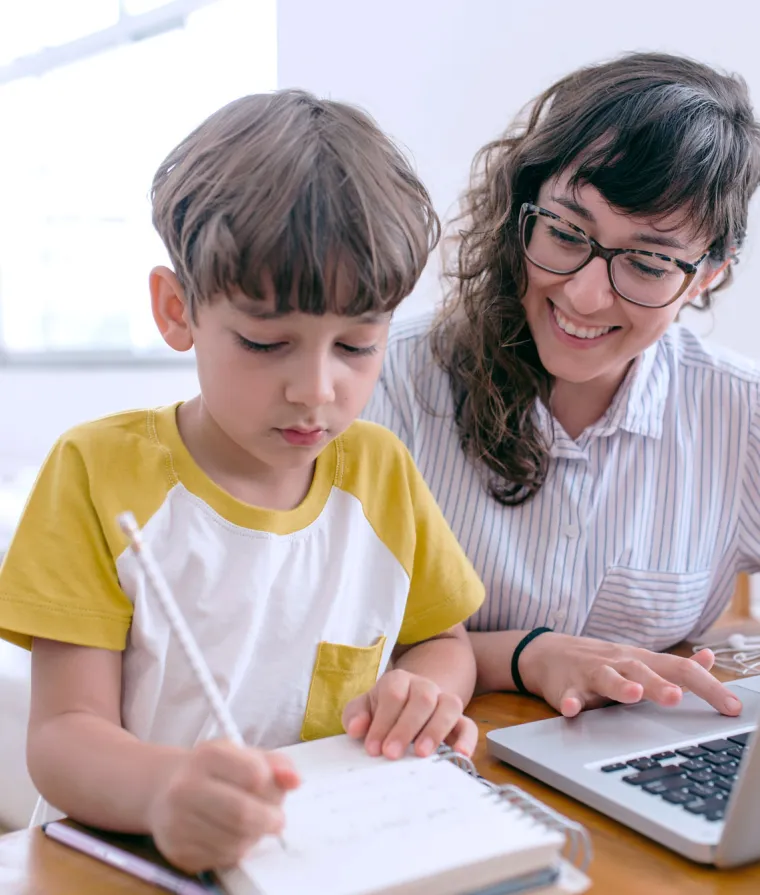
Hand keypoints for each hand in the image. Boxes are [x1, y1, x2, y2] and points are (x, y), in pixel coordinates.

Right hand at [148, 740, 299, 872]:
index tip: (277, 790)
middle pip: (243, 813)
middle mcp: (185, 788)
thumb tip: (295, 780)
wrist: (164, 789)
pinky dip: (237, 850)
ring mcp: (177, 822)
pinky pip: (222, 859)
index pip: (255, 774)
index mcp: (206, 756)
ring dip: (255, 837)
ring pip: (235, 841)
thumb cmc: (213, 771)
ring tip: (253, 825)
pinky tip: (232, 836)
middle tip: (276, 819)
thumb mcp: (242, 755)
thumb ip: (276, 764)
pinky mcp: (178, 851)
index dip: (274, 787)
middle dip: (269, 819)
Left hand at [342, 669, 477, 759]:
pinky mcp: (459, 721)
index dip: (383, 721)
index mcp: (398, 680)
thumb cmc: (382, 710)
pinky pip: (469, 725)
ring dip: (435, 730)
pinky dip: (467, 739)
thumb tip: (356, 727)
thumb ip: (355, 715)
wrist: (408, 704)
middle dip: (405, 728)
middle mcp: (424, 687)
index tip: (372, 748)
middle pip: (422, 698)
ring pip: (448, 706)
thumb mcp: (364, 708)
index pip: (393, 694)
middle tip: (391, 754)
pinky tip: (460, 754)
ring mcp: (443, 701)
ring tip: (421, 754)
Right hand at [518, 633, 742, 717]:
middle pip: (643, 671)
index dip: (708, 687)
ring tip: (633, 695)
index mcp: (641, 661)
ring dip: (620, 686)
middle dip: (661, 686)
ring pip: (607, 678)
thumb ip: (674, 666)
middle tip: (678, 698)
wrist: (548, 653)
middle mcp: (619, 664)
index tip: (733, 708)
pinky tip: (571, 710)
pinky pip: (567, 695)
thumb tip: (711, 659)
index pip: (680, 670)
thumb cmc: (601, 662)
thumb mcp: (640, 660)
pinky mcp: (565, 686)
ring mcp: (590, 674)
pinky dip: (569, 702)